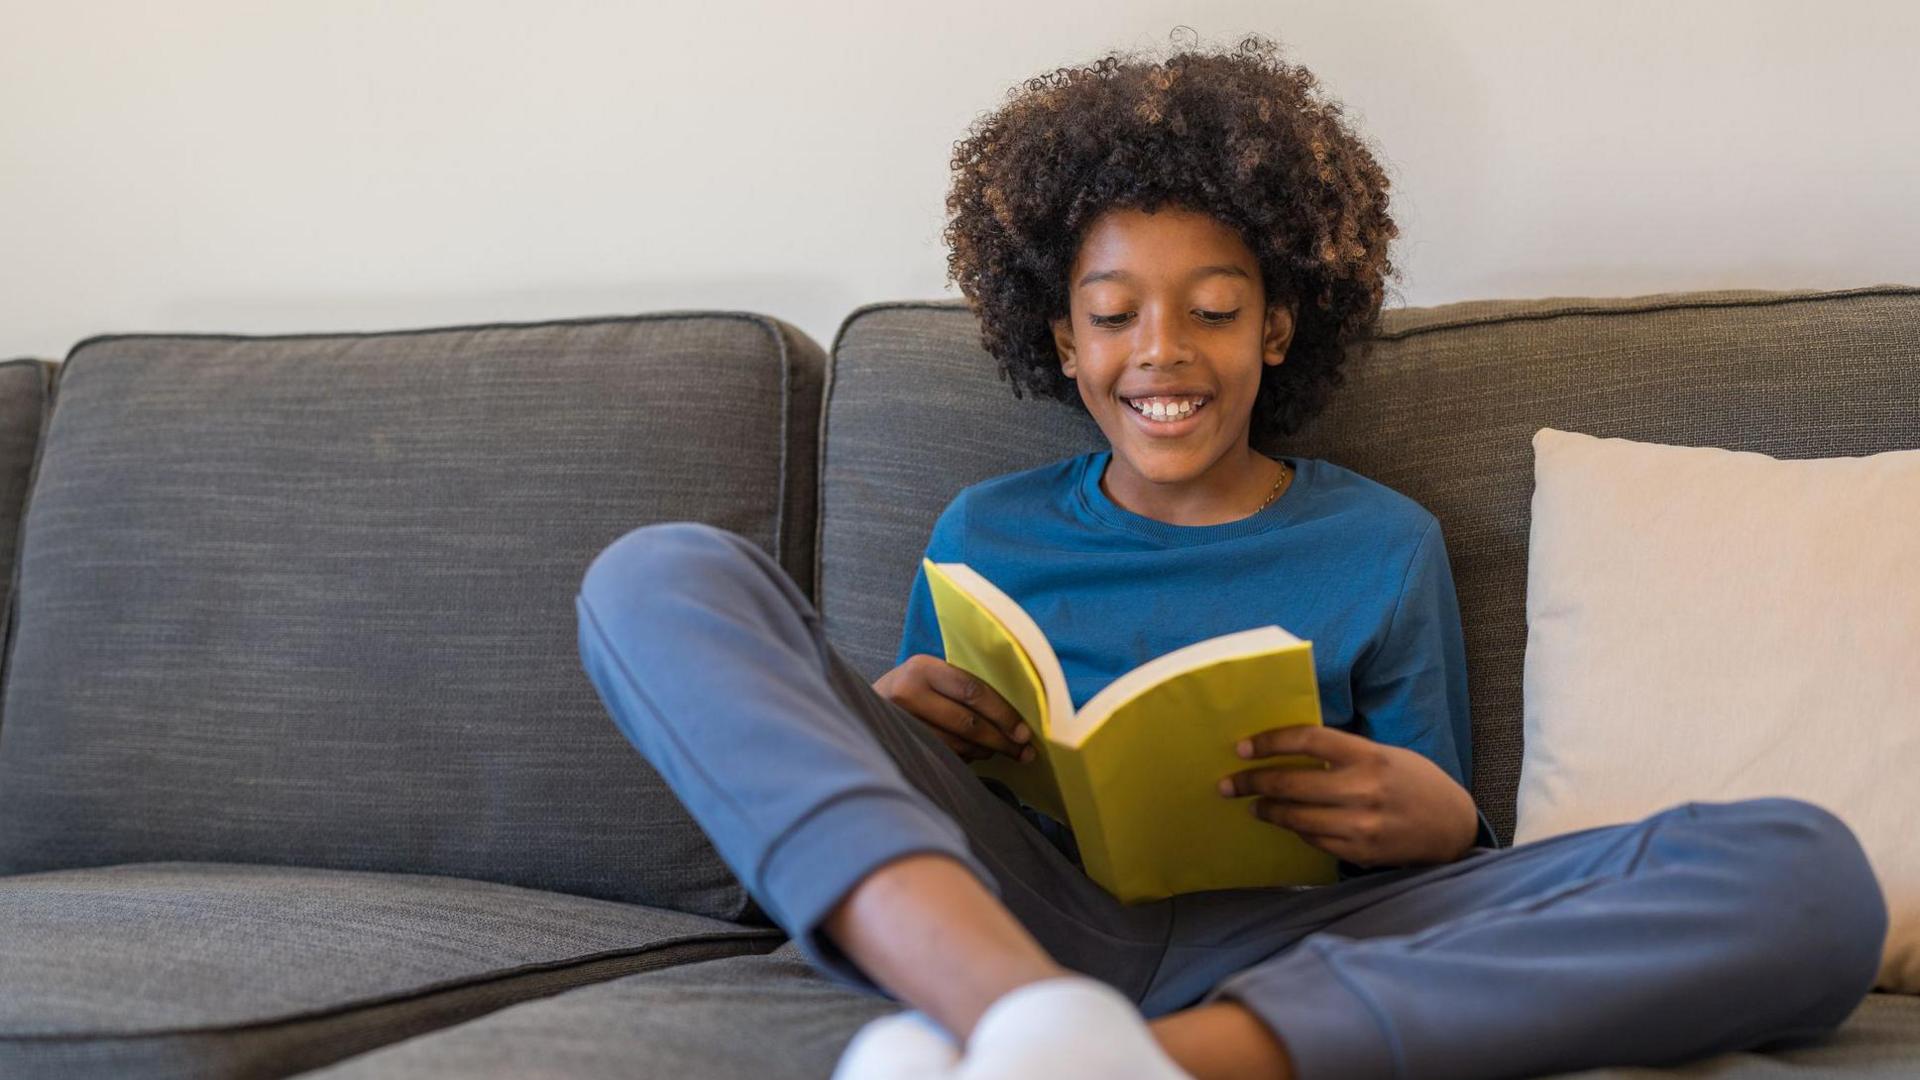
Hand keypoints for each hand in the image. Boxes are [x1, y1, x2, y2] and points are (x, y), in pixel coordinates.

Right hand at [873, 654, 1035, 764]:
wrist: (857, 707)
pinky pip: (943, 757)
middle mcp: (908, 693)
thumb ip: (960, 688)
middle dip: (1001, 740)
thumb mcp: (928, 677)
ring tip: (999, 752)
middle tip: (1023, 752)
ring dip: (984, 752)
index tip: (1024, 732)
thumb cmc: (908, 691)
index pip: (974, 691)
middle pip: (968, 723)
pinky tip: (974, 755)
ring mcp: (900, 722)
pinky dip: (965, 758)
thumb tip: (1011, 719)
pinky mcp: (898, 745)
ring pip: (957, 745)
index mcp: (923, 669)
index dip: (1004, 714)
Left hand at [1216, 724, 1477, 867]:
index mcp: (1368, 755)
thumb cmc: (1411, 781)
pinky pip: (1314, 840)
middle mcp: (1363, 789)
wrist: (1451, 824)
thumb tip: (1286, 751)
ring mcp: (1361, 825)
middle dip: (1252, 783)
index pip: (1306, 740)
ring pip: (1296, 818)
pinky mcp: (1361, 852)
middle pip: (1291, 783)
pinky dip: (1297, 830)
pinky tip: (1287, 823)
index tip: (1242, 748)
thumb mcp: (1382, 754)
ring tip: (1252, 804)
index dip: (1269, 742)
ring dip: (1267, 810)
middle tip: (1229, 784)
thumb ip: (1340, 753)